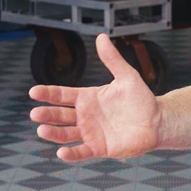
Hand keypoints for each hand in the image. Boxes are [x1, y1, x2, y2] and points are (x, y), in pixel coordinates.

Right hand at [29, 34, 160, 161]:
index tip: (33, 92)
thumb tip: (102, 37)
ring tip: (42, 130)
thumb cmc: (141, 99)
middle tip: (35, 113)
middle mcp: (85, 116)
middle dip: (47, 114)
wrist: (157, 122)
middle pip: (60, 115)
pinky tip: (61, 153)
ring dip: (53, 133)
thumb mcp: (127, 76)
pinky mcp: (99, 148)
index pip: (62, 95)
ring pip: (66, 134)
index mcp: (87, 98)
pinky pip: (81, 151)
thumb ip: (112, 59)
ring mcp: (90, 132)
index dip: (48, 93)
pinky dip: (71, 154)